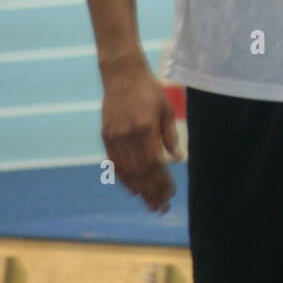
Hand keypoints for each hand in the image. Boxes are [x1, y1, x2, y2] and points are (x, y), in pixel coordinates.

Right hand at [100, 57, 180, 213]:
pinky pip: (114, 163)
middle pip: (141, 172)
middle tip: (161, 208)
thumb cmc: (148, 90)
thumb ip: (170, 135)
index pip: (155, 163)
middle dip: (152, 192)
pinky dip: (124, 178)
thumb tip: (177, 158)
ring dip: (139, 190)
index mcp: (145, 127)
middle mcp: (127, 134)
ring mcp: (114, 136)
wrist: (121, 74)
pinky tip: (134, 190)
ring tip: (150, 204)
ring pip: (127, 171)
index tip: (170, 195)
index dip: (162, 182)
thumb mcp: (166, 108)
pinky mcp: (105, 136)